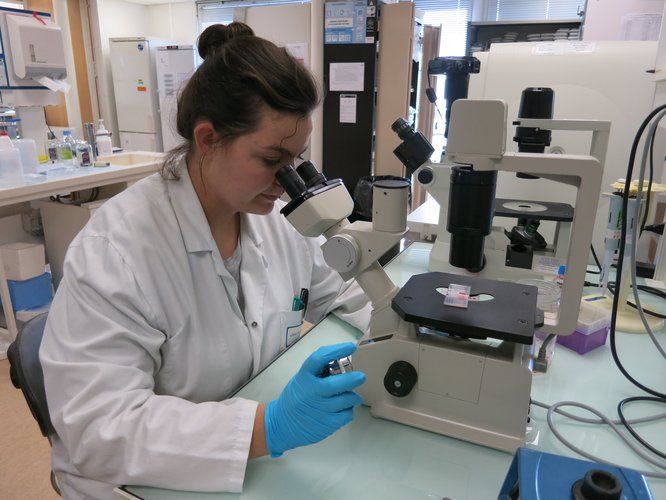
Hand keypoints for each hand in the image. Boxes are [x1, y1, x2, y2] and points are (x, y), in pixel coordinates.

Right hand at [264, 342, 365, 456]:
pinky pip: (346, 415)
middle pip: (334, 384)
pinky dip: (349, 410)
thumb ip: (318, 372)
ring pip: (345, 401)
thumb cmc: (296, 397)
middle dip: (352, 379)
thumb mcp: (301, 380)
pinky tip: (343, 408)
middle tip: (361, 376)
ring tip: (351, 396)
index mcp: (303, 377)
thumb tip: (342, 362)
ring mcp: (318, 410)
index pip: (318, 359)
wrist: (282, 424)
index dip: (336, 351)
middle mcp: (310, 393)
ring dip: (353, 397)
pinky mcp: (326, 425)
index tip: (350, 346)